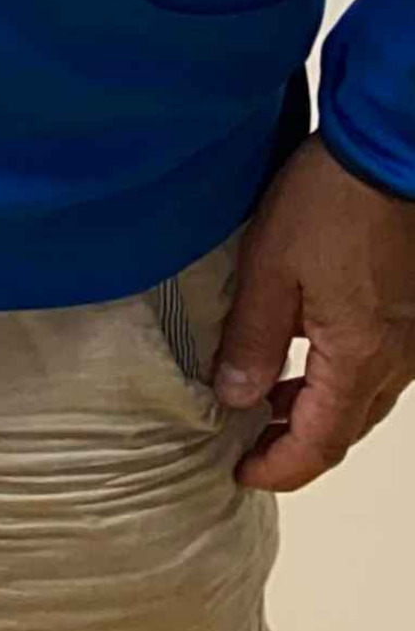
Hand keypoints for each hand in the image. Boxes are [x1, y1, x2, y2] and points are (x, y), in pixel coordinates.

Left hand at [212, 136, 414, 490]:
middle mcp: (396, 361)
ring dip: (316, 409)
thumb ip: (252, 337)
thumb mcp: (270, 267)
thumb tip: (233, 397)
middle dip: (297, 444)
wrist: (387, 156)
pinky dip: (336, 378)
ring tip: (263, 402)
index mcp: (360, 359)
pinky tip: (302, 357)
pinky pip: (374, 367)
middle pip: (347, 426)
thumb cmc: (328, 206)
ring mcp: (409, 339)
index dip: (281, 465)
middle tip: (246, 444)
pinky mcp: (410, 313)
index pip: (321, 440)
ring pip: (363, 398)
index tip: (242, 474)